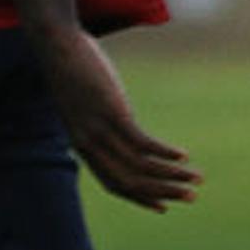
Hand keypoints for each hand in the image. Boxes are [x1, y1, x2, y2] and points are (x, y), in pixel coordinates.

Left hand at [38, 28, 199, 211]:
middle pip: (130, 182)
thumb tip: (115, 118)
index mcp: (83, 144)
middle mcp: (90, 143)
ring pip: (140, 166)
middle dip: (163, 192)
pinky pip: (142, 142)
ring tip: (196, 178)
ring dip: (171, 175)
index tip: (163, 207)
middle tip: (191, 197)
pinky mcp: (111, 111)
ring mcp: (100, 128)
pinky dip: (165, 153)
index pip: (113, 183)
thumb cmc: (69, 68)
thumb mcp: (80, 101)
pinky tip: (183, 155)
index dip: (139, 197)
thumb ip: (95, 116)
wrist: (54, 42)